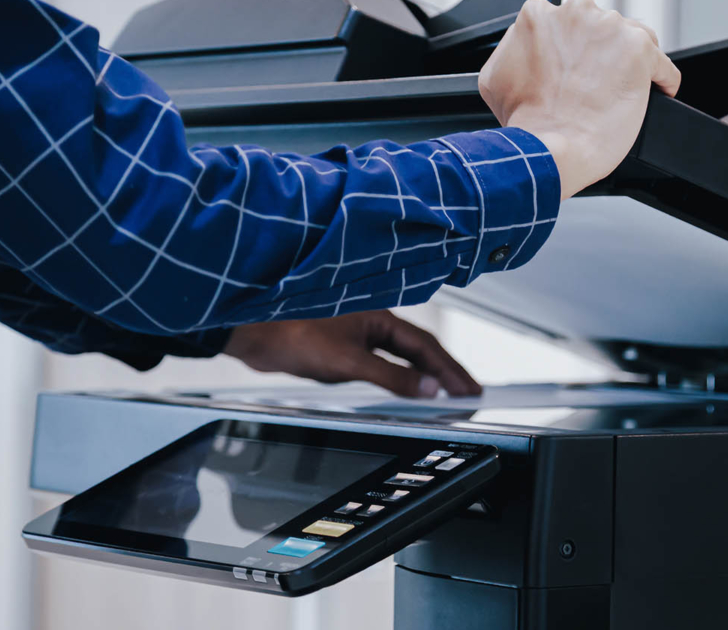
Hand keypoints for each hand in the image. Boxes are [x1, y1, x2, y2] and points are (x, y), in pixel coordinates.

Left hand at [223, 311, 481, 397]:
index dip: (451, 370)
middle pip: (419, 352)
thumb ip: (391, 379)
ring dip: (423, 377)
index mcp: (380, 320)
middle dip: (445, 374)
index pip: (427, 348)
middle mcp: (372, 325)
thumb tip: (426, 390)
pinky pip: (381, 366)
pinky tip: (402, 391)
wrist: (256, 333)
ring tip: (443, 395)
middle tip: (467, 394)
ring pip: (401, 359)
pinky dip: (398, 379)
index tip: (470, 388)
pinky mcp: (342, 351)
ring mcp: (358, 337)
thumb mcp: (349, 362)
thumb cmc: (295, 334)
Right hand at [478, 0, 680, 199]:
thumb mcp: (495, 77)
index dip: (575, 45)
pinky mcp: (640, 52)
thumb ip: (514, 50)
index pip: (569, 21)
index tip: (577, 65)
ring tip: (626, 87)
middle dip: (603, 50)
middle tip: (598, 81)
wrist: (549, 149)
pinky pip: (663, 66)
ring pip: (635, 37)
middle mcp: (577, 14)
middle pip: (602, 25)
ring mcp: (611, 30)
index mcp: (539, 16)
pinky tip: (656, 93)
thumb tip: (527, 51)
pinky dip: (663, 80)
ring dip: (632, 61)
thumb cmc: (526, 121)